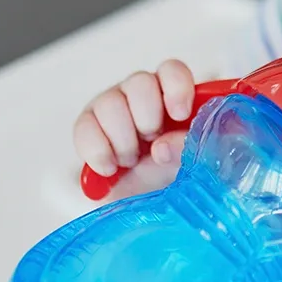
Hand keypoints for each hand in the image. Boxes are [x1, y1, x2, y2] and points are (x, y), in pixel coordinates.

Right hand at [72, 59, 193, 194]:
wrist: (146, 209)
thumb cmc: (178, 177)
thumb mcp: (199, 165)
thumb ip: (192, 149)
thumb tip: (163, 146)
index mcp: (175, 97)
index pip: (172, 71)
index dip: (176, 88)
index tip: (180, 115)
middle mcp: (143, 96)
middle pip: (139, 82)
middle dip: (147, 118)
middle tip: (153, 141)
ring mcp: (113, 110)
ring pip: (109, 103)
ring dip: (124, 139)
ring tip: (132, 160)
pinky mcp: (88, 131)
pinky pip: (83, 127)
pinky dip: (97, 151)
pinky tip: (110, 168)